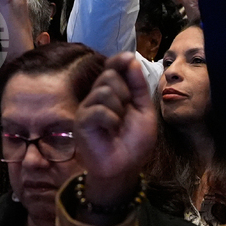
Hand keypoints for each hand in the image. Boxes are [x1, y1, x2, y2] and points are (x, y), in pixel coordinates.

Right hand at [75, 53, 157, 212]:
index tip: (130, 58)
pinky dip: (111, 120)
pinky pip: (98, 109)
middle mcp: (97, 97)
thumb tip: (132, 59)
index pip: (111, 67)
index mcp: (113, 92)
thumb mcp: (144, 110)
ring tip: (119, 125)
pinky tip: (111, 130)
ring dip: (119, 109)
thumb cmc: (134, 141)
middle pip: (109, 75)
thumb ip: (138, 86)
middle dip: (125, 91)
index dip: (119, 60)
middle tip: (126, 111)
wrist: (125, 166)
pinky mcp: (81, 121)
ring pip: (105, 91)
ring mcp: (88, 108)